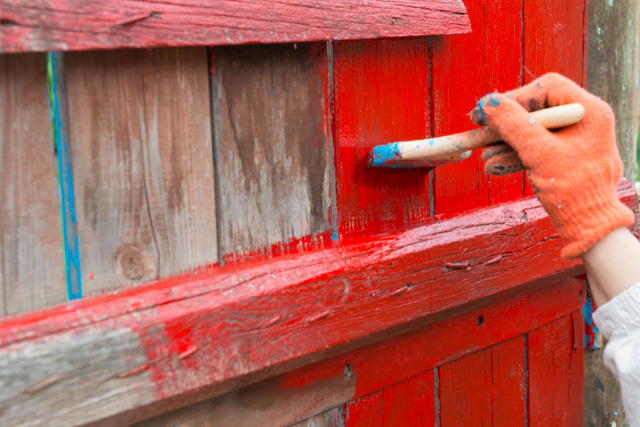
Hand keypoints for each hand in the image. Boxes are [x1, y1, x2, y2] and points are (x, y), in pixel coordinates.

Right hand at [472, 73, 633, 257]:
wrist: (590, 227)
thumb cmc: (573, 189)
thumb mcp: (538, 153)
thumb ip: (513, 124)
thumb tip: (487, 103)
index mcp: (589, 111)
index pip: (547, 88)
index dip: (515, 97)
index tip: (489, 111)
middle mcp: (584, 121)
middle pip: (537, 109)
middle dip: (507, 124)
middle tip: (482, 131)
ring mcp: (576, 140)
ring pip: (534, 131)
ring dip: (507, 143)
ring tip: (485, 157)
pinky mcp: (566, 158)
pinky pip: (537, 149)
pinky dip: (516, 155)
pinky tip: (495, 165)